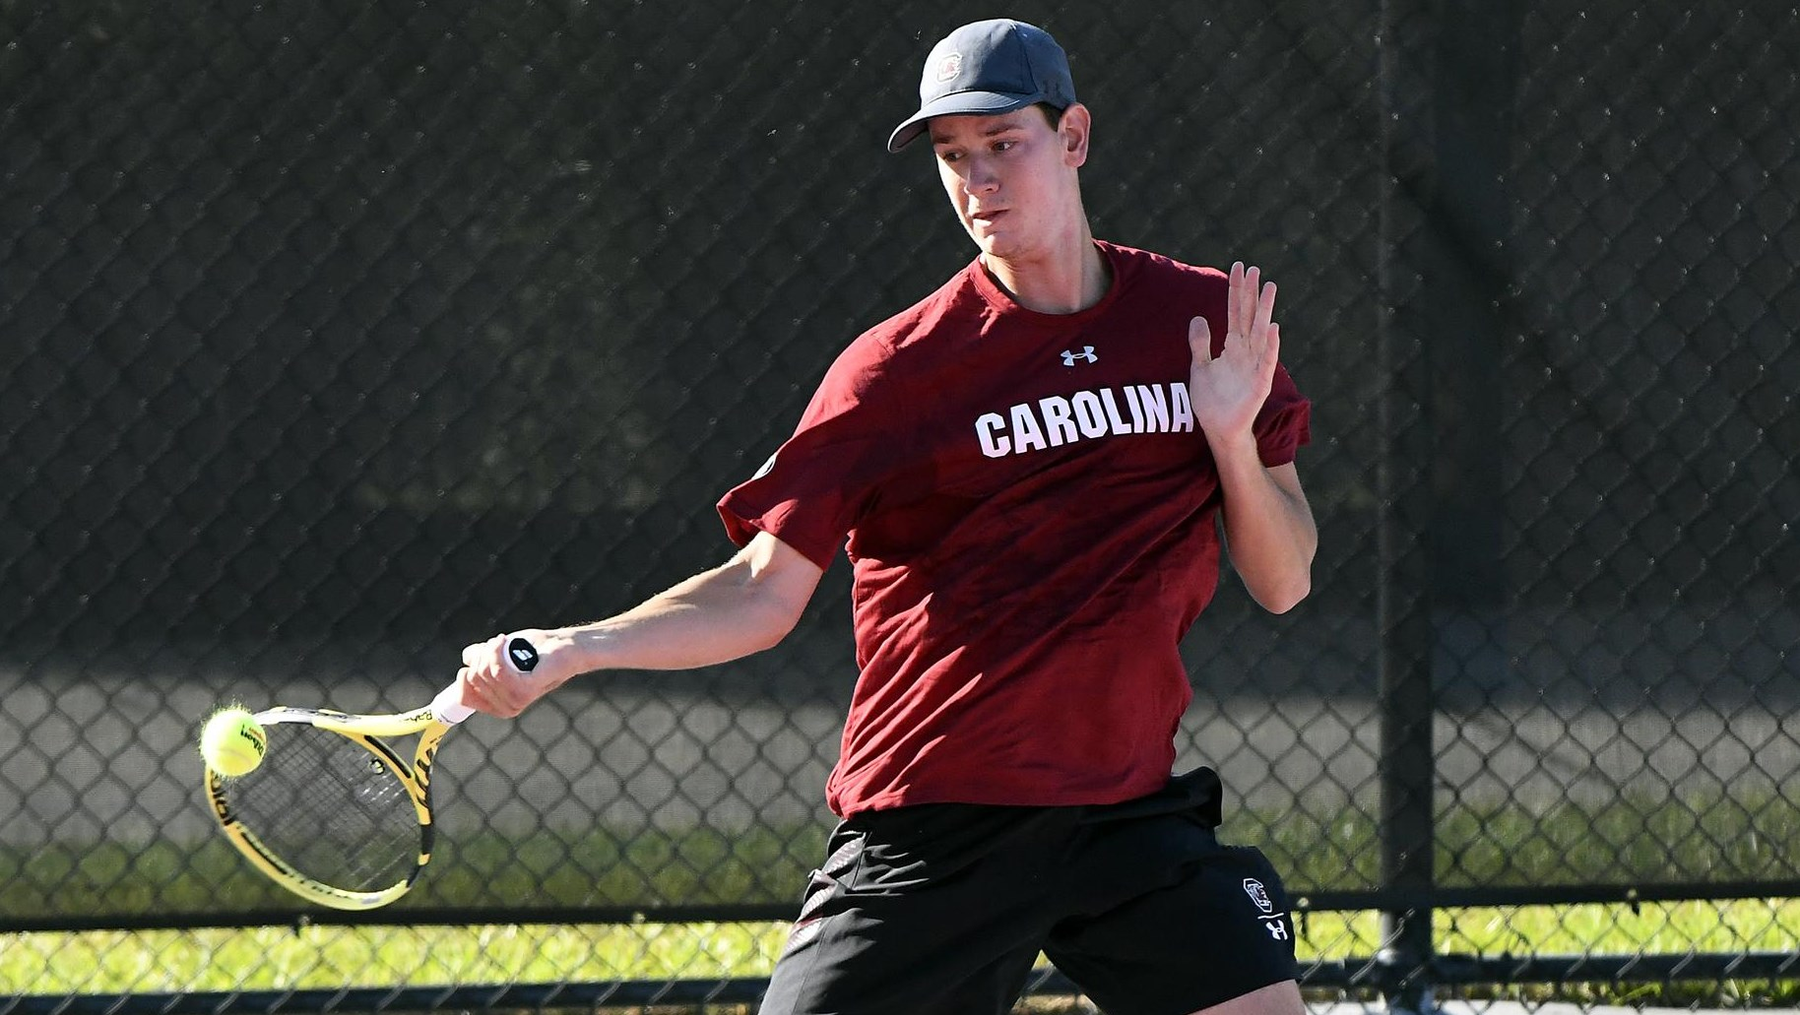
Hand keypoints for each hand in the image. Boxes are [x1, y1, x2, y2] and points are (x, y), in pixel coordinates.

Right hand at [455, 628, 564, 717]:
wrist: (563, 645)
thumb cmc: (532, 649)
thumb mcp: (499, 654)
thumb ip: (481, 658)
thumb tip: (466, 659)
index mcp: (496, 705)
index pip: (461, 697)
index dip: (463, 675)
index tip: (476, 658)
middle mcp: (505, 708)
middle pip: (471, 679)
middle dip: (479, 656)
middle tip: (497, 644)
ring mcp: (515, 701)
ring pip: (483, 673)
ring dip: (488, 650)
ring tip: (502, 641)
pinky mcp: (525, 691)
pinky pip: (498, 671)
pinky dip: (497, 651)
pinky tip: (503, 640)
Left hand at [1188, 261, 1279, 441]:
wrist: (1218, 429)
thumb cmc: (1211, 400)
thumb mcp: (1199, 367)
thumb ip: (1199, 344)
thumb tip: (1198, 317)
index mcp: (1232, 346)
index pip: (1235, 312)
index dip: (1236, 291)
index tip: (1238, 267)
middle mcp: (1246, 352)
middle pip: (1249, 316)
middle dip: (1250, 293)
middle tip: (1254, 268)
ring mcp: (1255, 366)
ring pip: (1261, 332)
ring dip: (1265, 310)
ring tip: (1269, 287)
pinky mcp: (1260, 383)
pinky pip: (1266, 361)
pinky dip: (1271, 345)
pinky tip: (1273, 328)